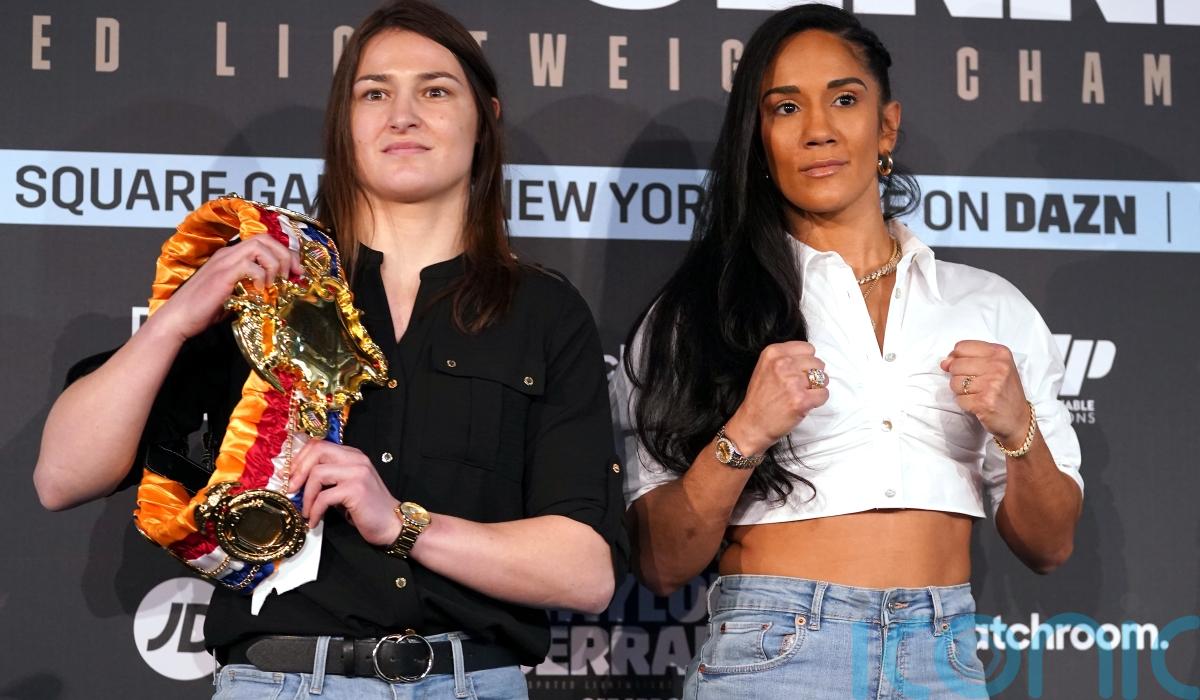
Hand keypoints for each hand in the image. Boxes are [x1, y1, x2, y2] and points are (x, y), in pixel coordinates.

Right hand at [145, 235, 301, 342]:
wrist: (178, 320)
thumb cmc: (204, 311)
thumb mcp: (235, 296)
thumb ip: (252, 289)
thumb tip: (276, 293)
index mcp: (231, 256)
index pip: (263, 241)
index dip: (285, 252)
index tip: (297, 271)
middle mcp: (228, 254)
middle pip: (265, 238)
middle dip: (286, 254)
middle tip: (294, 275)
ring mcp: (224, 262)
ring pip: (259, 246)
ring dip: (275, 264)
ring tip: (275, 284)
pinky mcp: (222, 275)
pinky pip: (250, 266)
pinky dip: (261, 277)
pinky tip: (260, 292)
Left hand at [288, 441, 399, 545]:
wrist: (393, 524)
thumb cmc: (367, 509)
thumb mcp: (346, 487)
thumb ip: (328, 479)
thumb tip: (298, 481)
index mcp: (352, 455)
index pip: (319, 444)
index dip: (300, 459)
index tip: (291, 477)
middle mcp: (356, 459)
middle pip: (317, 451)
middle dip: (298, 471)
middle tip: (291, 490)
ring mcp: (357, 473)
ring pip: (317, 473)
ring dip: (306, 496)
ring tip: (306, 511)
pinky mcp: (356, 489)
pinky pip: (324, 497)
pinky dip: (314, 511)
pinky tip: (314, 521)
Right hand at [726, 341, 829, 454]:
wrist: (753, 424)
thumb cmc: (760, 398)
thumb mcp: (765, 367)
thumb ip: (785, 357)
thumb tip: (810, 358)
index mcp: (773, 353)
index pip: (808, 348)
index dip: (806, 361)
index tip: (799, 372)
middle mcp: (783, 364)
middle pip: (817, 362)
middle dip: (813, 375)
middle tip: (800, 386)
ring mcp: (793, 382)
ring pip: (823, 378)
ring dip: (817, 387)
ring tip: (802, 394)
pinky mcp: (802, 400)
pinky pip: (824, 394)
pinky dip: (818, 400)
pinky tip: (805, 404)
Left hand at [940, 340, 1029, 443]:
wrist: (1018, 419)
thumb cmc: (1003, 391)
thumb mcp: (994, 367)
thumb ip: (968, 359)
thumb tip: (944, 363)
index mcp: (1000, 353)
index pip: (961, 347)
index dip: (956, 358)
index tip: (963, 367)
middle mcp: (998, 366)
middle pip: (955, 365)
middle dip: (959, 377)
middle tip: (975, 385)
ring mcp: (992, 384)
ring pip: (954, 382)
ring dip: (961, 391)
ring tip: (977, 394)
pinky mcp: (984, 402)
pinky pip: (958, 399)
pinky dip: (964, 403)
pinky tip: (978, 404)